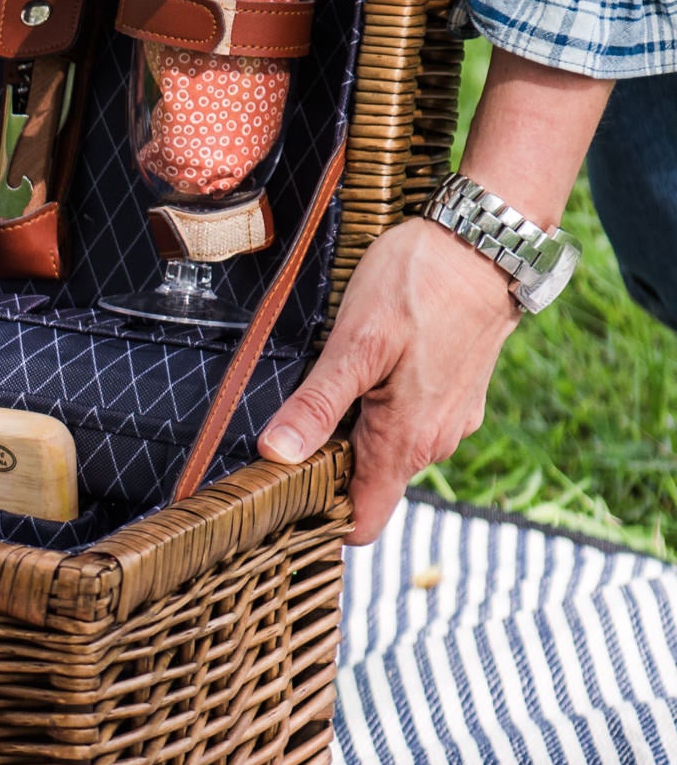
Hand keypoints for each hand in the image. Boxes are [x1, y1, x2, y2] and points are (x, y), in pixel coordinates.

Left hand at [258, 217, 517, 541]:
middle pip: (367, 486)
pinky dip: (376, 409)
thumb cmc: (418, 285)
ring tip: (319, 389)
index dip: (319, 518)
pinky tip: (357, 371)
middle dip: (325, 467)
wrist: (487, 243)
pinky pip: (406, 422)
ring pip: (385, 451)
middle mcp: (435, 442)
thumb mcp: (355, 343)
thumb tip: (277, 456)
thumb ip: (318, 404)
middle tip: (283, 427)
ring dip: (349, 433)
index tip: (278, 495)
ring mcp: (449, 418)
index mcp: (407, 441)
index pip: (362, 520)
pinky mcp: (454, 394)